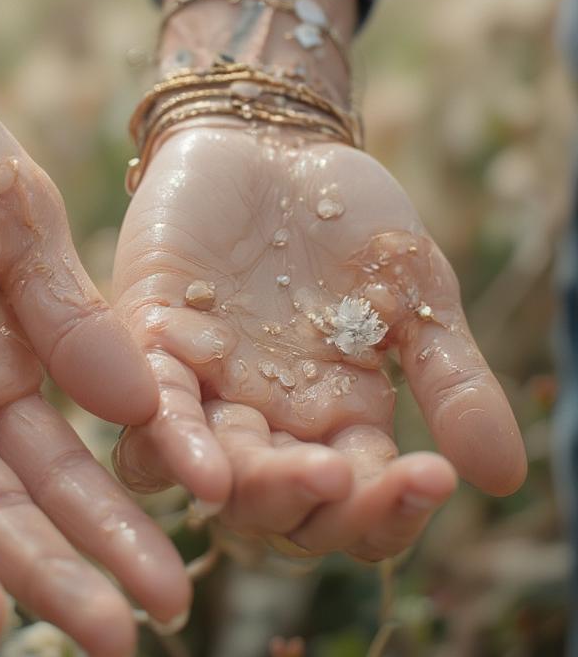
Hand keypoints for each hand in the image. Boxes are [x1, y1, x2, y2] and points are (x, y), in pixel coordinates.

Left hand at [112, 122, 526, 560]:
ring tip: (298, 476)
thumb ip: (452, 378)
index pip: (359, 506)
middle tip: (345, 479)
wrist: (275, 144)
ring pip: (215, 475)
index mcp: (334, 419)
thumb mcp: (418, 294)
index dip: (392, 511)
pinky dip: (175, 443)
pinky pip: (154, 409)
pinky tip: (206, 470)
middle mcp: (265, 420)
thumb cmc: (348, 221)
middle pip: (280, 509)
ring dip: (253, 490)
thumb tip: (504, 476)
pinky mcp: (152, 341)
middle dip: (317, 506)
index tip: (432, 479)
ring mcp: (205, 385)